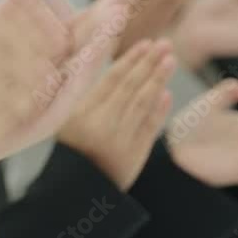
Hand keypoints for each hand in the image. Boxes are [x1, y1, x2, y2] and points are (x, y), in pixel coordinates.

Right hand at [58, 39, 175, 190]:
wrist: (75, 193)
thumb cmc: (70, 153)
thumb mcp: (67, 123)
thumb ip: (90, 99)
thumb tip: (118, 72)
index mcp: (82, 114)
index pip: (112, 80)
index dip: (131, 61)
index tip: (145, 44)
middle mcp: (102, 125)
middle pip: (131, 87)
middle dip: (149, 64)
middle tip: (165, 44)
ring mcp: (120, 141)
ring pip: (143, 104)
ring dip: (158, 80)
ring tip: (170, 60)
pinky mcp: (134, 156)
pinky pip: (150, 128)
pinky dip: (159, 110)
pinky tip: (166, 93)